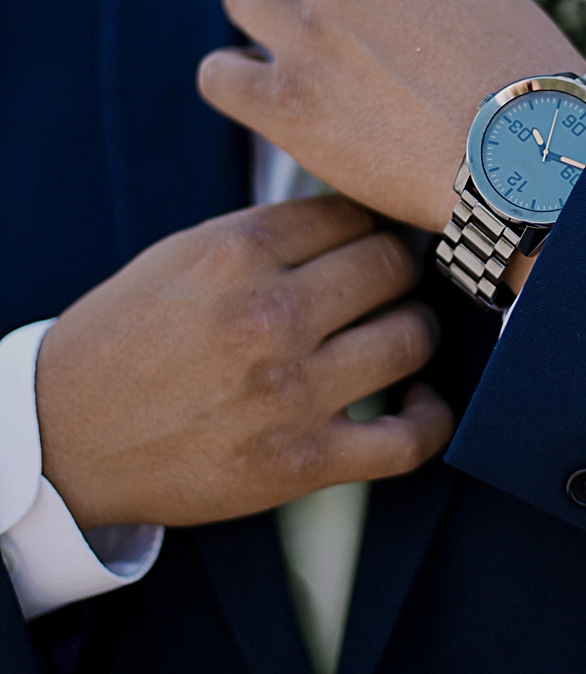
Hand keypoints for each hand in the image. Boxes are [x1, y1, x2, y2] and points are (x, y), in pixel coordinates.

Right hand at [35, 195, 452, 530]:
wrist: (66, 438)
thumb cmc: (127, 341)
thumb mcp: (181, 257)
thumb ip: (264, 234)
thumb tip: (353, 212)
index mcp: (236, 253)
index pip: (350, 213)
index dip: (371, 221)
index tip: (375, 235)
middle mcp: (270, 316)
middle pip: (392, 265)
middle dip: (400, 268)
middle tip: (394, 280)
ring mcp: (292, 391)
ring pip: (413, 337)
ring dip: (417, 331)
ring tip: (401, 331)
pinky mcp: (305, 461)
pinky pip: (409, 439)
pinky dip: (431, 418)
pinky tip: (419, 399)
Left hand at [197, 0, 585, 233]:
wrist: (528, 161)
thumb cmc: (527, 87)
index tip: (375, 9)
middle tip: (341, 40)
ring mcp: (308, 34)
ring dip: (266, 22)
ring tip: (296, 61)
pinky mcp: (284, 102)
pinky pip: (217, 74)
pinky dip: (234, 80)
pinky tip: (262, 95)